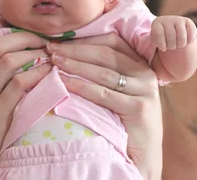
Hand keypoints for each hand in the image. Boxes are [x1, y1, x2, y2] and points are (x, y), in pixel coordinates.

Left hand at [46, 33, 161, 179]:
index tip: (58, 41)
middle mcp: (146, 74)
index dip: (84, 39)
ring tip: (53, 62)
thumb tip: (65, 50)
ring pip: (103, 72)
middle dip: (74, 50)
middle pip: (105, 53)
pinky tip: (63, 82)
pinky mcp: (139, 108)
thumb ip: (101, 69)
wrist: (140, 156)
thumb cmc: (120, 120)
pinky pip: (102, 93)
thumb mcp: (115, 90)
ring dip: (74, 65)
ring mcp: (145, 90)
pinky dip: (80, 86)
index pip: (111, 41)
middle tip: (50, 49)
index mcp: (140, 64)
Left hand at [151, 15, 196, 50]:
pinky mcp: (188, 21)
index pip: (158, 34)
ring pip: (182, 37)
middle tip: (171, 46)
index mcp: (157, 23)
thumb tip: (163, 48)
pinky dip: (189, 41)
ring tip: (178, 45)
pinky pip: (191, 34)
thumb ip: (157, 44)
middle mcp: (167, 19)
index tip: (163, 48)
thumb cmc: (162, 39)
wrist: (173, 31)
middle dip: (171, 46)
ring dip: (180, 45)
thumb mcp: (156, 41)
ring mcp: (178, 19)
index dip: (162, 45)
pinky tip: (187, 41)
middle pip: (171, 37)